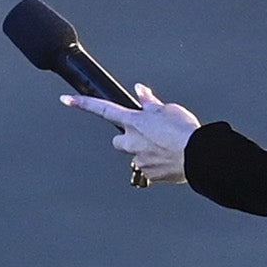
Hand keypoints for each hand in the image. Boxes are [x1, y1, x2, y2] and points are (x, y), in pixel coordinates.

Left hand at [63, 85, 199, 185]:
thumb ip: (151, 103)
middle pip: (119, 140)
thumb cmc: (185, 131)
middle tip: (148, 136)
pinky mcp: (148, 174)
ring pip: (136, 155)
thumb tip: (141, 91)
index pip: (103, 109)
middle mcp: (131, 141)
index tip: (66, 100)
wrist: (200, 156)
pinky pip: (148, 169)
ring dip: (146, 151)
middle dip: (129, 138)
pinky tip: (171, 160)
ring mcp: (138, 159)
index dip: (83, 104)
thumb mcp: (169, 109)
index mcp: (134, 121)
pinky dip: (157, 164)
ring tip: (167, 148)